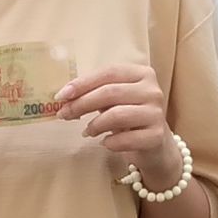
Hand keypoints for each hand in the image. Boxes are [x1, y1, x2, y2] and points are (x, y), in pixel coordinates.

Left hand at [56, 64, 183, 187]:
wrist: (156, 145)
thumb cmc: (129, 116)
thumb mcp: (114, 100)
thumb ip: (94, 93)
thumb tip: (64, 97)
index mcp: (141, 73)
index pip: (109, 72)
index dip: (83, 83)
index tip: (61, 96)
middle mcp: (152, 90)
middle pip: (110, 92)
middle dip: (82, 104)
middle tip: (64, 114)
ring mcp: (156, 113)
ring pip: (116, 115)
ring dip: (94, 125)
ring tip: (87, 132)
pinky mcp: (156, 136)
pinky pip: (125, 139)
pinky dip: (109, 142)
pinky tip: (105, 142)